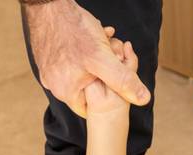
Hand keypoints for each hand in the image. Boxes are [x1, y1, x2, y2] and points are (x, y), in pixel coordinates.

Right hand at [24, 0, 149, 117]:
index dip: (108, 91)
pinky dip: (86, 50)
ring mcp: (49, 71)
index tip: (113, 72)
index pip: (93, 106)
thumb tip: (144, 99)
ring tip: (102, 41)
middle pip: (89, 87)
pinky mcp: (48, 58)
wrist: (48, 5)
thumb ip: (122, 81)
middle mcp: (54, 85)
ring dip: (98, 58)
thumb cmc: (74, 30)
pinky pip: (72, 60)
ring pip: (83, 72)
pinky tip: (92, 37)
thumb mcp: (103, 59)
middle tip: (109, 51)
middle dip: (103, 71)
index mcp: (67, 92)